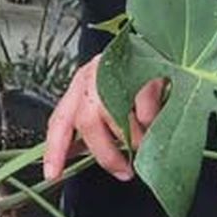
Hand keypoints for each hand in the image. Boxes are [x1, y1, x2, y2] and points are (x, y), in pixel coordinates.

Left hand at [43, 56, 165, 181]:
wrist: (163, 42)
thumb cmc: (131, 77)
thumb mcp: (104, 99)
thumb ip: (92, 127)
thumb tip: (75, 154)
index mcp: (79, 87)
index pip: (60, 121)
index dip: (54, 150)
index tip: (53, 174)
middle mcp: (93, 78)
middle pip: (87, 122)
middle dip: (105, 154)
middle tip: (123, 171)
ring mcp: (116, 72)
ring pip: (117, 119)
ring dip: (134, 140)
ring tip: (145, 143)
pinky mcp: (143, 71)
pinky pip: (145, 112)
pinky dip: (151, 124)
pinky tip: (157, 120)